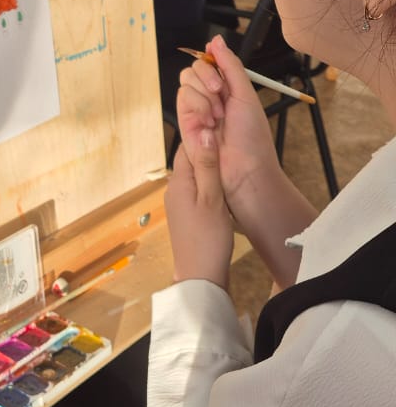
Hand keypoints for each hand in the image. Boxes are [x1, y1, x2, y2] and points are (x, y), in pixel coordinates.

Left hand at [165, 129, 232, 289]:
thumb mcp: (212, 199)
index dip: (204, 135)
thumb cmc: (208, 240)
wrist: (200, 278)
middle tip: (232, 146)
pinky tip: (224, 190)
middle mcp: (174, 189)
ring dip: (211, 169)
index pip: (188, 146)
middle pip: (191, 160)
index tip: (222, 128)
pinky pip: (197, 191)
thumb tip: (203, 133)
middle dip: (209, 152)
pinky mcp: (187, 215)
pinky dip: (210, 185)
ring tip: (231, 166)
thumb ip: (208, 166)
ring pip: (196, 176)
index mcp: (178, 182)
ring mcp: (179, 203)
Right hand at [176, 35, 279, 203]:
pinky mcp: (185, 121)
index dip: (211, 59)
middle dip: (208, 77)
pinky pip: (182, 97)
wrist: (244, 170)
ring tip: (217, 117)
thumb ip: (230, 65)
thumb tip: (215, 40)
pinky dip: (196, 105)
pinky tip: (207, 123)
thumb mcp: (245, 94)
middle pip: (195, 67)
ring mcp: (197, 108)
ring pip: (187, 80)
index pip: (212, 61)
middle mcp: (211, 96)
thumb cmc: (252, 137)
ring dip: (204, 95)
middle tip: (221, 94)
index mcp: (228, 88)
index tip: (216, 60)